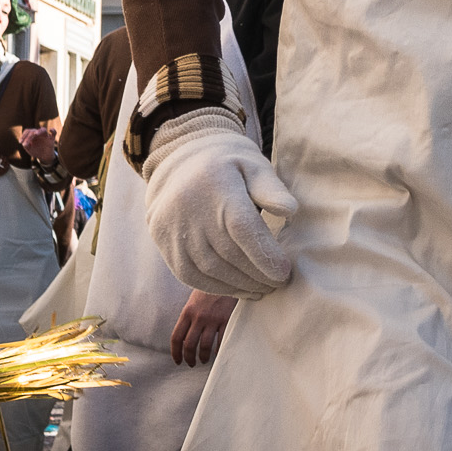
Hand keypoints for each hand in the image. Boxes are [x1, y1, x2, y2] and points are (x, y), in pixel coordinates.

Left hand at [18, 126, 57, 164]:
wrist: (44, 157)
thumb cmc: (36, 151)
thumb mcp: (29, 149)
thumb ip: (26, 146)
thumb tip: (23, 143)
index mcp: (32, 135)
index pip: (28, 131)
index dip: (23, 136)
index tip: (20, 142)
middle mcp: (39, 134)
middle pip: (34, 130)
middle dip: (29, 136)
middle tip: (26, 143)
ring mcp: (45, 136)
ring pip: (43, 130)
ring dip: (39, 131)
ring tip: (35, 134)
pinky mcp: (51, 139)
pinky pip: (54, 133)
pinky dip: (53, 130)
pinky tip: (50, 130)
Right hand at [145, 117, 297, 299]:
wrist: (180, 161)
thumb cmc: (228, 166)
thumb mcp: (253, 165)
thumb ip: (272, 188)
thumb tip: (290, 210)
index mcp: (217, 184)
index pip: (242, 228)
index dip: (264, 255)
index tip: (284, 273)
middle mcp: (189, 207)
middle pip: (227, 253)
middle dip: (256, 274)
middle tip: (278, 284)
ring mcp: (171, 226)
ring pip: (209, 269)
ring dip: (239, 285)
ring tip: (262, 289)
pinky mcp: (162, 241)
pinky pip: (189, 274)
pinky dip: (216, 287)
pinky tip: (238, 289)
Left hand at [170, 292, 236, 366]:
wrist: (225, 276)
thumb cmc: (209, 288)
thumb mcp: (193, 300)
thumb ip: (189, 317)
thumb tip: (185, 337)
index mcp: (187, 312)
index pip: (176, 337)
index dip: (175, 352)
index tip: (178, 360)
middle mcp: (198, 317)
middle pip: (189, 345)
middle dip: (189, 358)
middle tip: (191, 363)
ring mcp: (213, 319)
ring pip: (205, 346)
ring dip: (203, 357)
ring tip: (204, 360)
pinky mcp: (227, 319)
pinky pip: (221, 340)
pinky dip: (218, 350)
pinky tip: (217, 353)